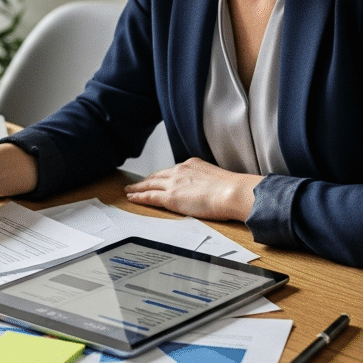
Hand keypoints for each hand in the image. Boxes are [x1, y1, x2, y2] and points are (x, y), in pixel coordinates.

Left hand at [123, 157, 259, 221]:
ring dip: (138, 187)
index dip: (162, 176)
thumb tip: (210, 190)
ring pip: (150, 184)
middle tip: (137, 183)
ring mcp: (173, 183)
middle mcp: (180, 170)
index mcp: (192, 164)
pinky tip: (132, 198)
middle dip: (146, 180)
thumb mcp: (217, 179)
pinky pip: (149, 196)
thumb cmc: (231, 189)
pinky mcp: (170, 197)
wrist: (232, 192)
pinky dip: (139, 196)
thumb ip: (208, 182)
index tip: (157, 179)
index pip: (172, 171)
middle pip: (157, 176)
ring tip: (130, 190)